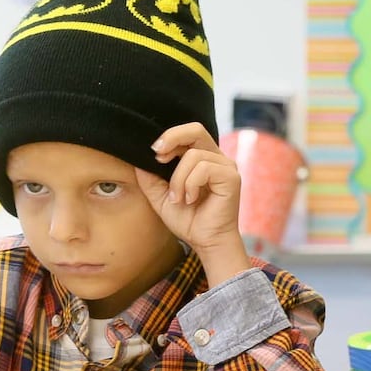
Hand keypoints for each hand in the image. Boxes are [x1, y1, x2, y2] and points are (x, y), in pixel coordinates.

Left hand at [136, 123, 250, 281]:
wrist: (204, 240)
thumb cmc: (187, 218)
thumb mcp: (159, 196)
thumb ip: (149, 177)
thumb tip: (138, 159)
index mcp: (201, 158)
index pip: (187, 133)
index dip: (168, 137)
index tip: (154, 153)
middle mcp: (216, 158)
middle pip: (196, 129)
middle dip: (173, 138)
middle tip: (159, 157)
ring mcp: (226, 166)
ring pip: (193, 156)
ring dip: (178, 180)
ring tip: (178, 198)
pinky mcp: (231, 177)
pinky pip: (204, 169)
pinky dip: (190, 185)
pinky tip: (190, 199)